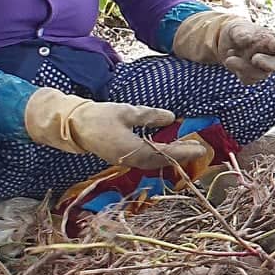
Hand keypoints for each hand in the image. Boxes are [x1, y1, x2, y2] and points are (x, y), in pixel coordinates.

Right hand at [24, 88, 209, 168]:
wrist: (74, 127)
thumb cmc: (100, 117)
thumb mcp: (127, 112)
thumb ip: (150, 116)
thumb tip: (172, 118)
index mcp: (132, 150)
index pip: (164, 153)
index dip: (183, 152)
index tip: (200, 149)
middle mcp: (131, 160)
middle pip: (161, 162)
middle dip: (181, 156)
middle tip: (199, 150)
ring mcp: (126, 161)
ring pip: (154, 163)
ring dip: (171, 157)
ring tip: (187, 149)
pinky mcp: (122, 158)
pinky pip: (146, 160)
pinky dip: (160, 156)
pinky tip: (167, 149)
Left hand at [173, 11, 274, 83]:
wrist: (219, 40)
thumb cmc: (232, 30)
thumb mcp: (236, 27)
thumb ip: (243, 32)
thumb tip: (247, 38)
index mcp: (272, 39)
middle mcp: (270, 54)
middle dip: (268, 63)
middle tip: (255, 58)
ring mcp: (261, 66)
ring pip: (262, 74)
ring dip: (247, 68)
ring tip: (229, 59)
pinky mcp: (249, 75)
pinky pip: (249, 79)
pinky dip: (239, 72)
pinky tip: (229, 62)